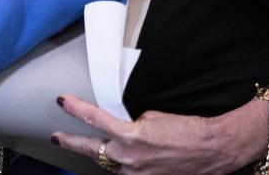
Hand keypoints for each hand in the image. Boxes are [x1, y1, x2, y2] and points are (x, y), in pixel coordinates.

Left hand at [51, 94, 238, 174]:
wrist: (211, 150)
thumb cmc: (186, 129)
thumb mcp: (152, 117)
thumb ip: (130, 123)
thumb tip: (120, 127)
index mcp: (130, 136)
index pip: (94, 119)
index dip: (75, 108)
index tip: (62, 101)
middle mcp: (129, 158)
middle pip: (91, 149)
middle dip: (72, 142)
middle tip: (57, 137)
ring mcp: (136, 174)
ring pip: (107, 164)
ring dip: (99, 154)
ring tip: (85, 146)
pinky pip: (124, 173)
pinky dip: (118, 165)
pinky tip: (116, 160)